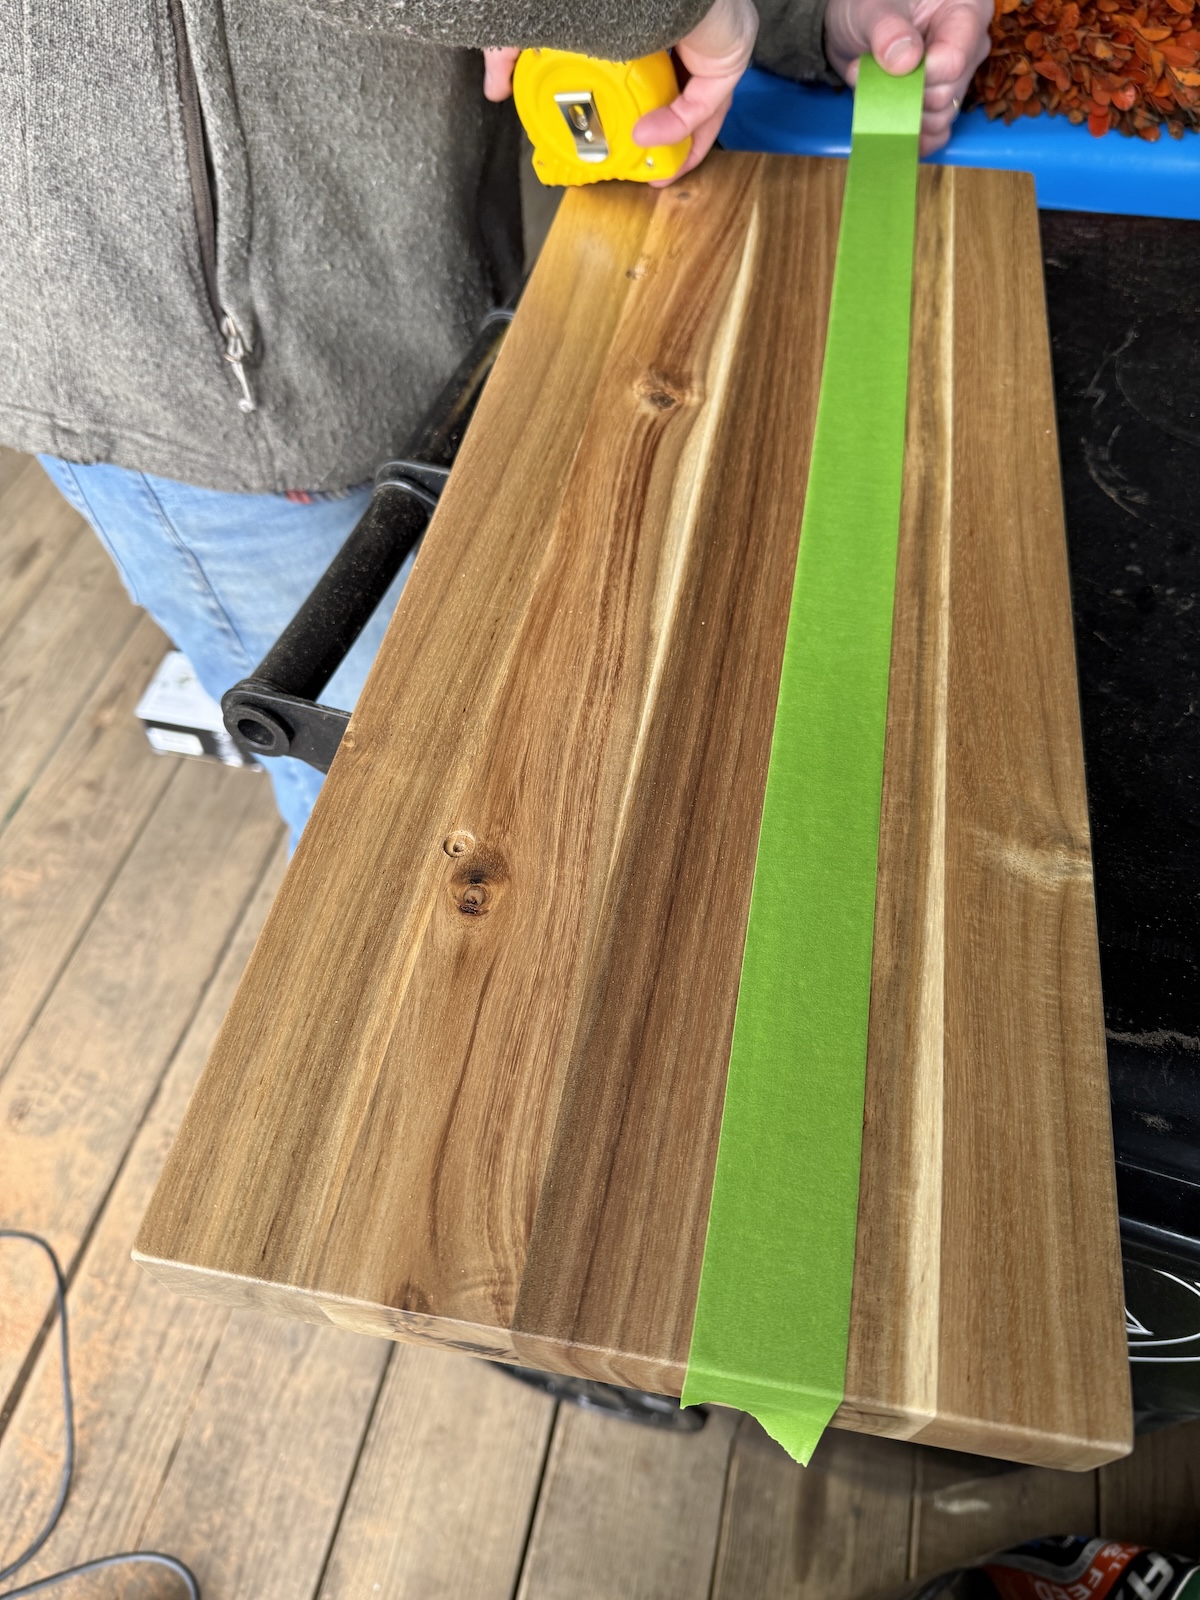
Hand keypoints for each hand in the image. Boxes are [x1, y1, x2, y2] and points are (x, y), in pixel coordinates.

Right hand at [482, 0, 759, 182]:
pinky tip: (645, 137)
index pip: (664, 69)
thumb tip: (492, 90)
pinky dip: (677, 125)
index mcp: (662, 15)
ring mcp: (717, 37)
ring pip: (705, 105)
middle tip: (641, 169)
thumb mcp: (547, 26)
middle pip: (690, 91)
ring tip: (650, 173)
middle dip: (668, 136)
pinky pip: (707, 101)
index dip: (648, 111)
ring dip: (678, 144)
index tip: (625, 143)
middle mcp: (695, 24)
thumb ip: (515, 55)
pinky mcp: (730, 51)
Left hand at [824, 0, 992, 153]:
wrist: (856, 26)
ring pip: (939, 119)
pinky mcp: (940, 105)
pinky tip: (887, 124)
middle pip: (945, 94)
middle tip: (869, 76)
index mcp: (966, 10)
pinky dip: (908, 136)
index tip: (892, 71)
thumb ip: (887, 30)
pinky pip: (934, 135)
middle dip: (903, 95)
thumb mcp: (871, 7)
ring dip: (899, 115)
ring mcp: (957, 79)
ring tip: (872, 89)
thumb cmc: (868, 5)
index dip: (921, 76)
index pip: (955, 59)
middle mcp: (969, 47)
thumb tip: (906, 62)